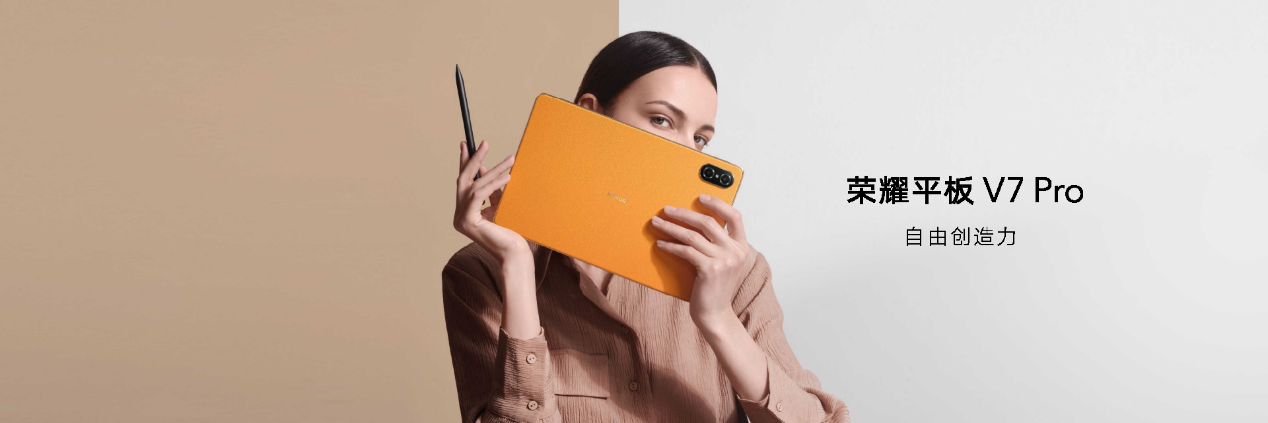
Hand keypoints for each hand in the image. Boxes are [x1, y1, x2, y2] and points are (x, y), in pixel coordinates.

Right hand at [453, 139, 526, 261]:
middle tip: (485, 143)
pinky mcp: (468, 221)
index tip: (467, 144)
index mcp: (465, 211)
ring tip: (510, 160)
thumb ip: (491, 189)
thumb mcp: (499, 204)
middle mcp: (459, 215)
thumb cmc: (510, 230)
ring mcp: (461, 219)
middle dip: (473, 159)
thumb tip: (485, 167)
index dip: (464, 162)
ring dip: (494, 170)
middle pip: (464, 180)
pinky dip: (493, 183)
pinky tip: (507, 177)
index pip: (464, 182)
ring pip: (474, 186)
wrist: (514, 252)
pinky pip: (479, 195)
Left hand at [650, 194, 750, 323]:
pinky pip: (686, 251)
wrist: (716, 315)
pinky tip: (661, 244)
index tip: (700, 197)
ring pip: (692, 235)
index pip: (734, 216)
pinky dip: (671, 246)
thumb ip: (718, 244)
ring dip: (671, 227)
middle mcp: (735, 252)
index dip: (717, 203)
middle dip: (684, 213)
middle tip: (667, 210)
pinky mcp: (709, 269)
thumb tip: (695, 224)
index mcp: (741, 247)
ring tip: (657, 223)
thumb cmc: (716, 289)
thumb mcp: (724, 263)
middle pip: (708, 222)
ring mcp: (724, 260)